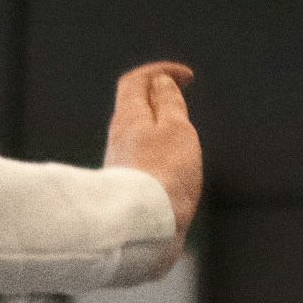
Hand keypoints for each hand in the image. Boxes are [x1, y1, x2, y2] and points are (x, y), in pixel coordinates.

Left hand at [103, 61, 200, 252]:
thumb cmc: (164, 176)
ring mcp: (119, 167)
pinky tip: (172, 171)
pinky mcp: (126, 191)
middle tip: (182, 102)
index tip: (186, 77)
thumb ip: (169, 103)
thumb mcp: (175, 129)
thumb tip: (161, 83)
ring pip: (137, 138)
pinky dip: (158, 156)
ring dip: (159, 131)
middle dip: (158, 100)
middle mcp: (116, 141)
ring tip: (182, 140)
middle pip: (132, 110)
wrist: (143, 230)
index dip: (160, 72)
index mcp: (127, 118)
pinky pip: (141, 163)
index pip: (135, 81)